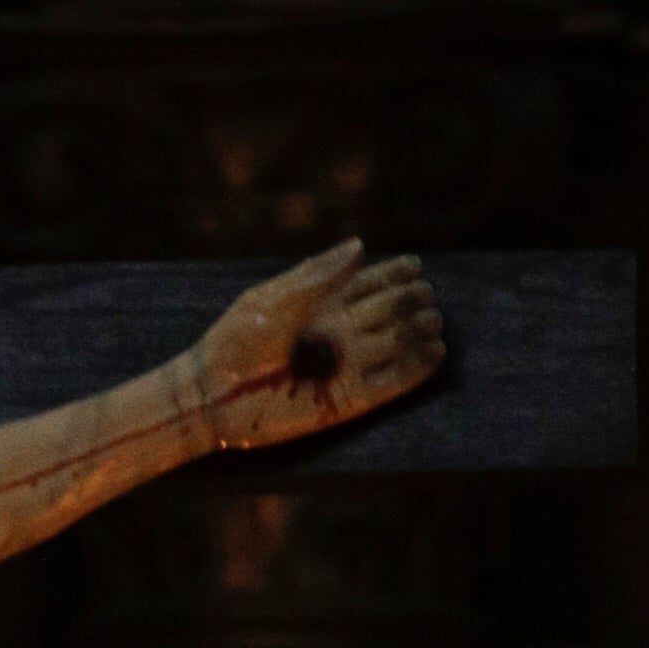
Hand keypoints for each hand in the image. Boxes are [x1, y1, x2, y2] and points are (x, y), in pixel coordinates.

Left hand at [183, 238, 445, 455]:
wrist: (213, 395)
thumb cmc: (234, 342)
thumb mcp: (272, 300)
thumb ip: (316, 275)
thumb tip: (361, 246)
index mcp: (323, 303)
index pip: (371, 283)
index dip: (396, 272)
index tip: (416, 266)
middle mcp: (340, 332)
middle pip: (389, 311)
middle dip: (412, 301)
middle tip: (424, 297)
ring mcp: (346, 366)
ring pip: (395, 346)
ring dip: (418, 333)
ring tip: (434, 323)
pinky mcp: (348, 401)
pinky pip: (390, 385)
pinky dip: (414, 370)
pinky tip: (435, 355)